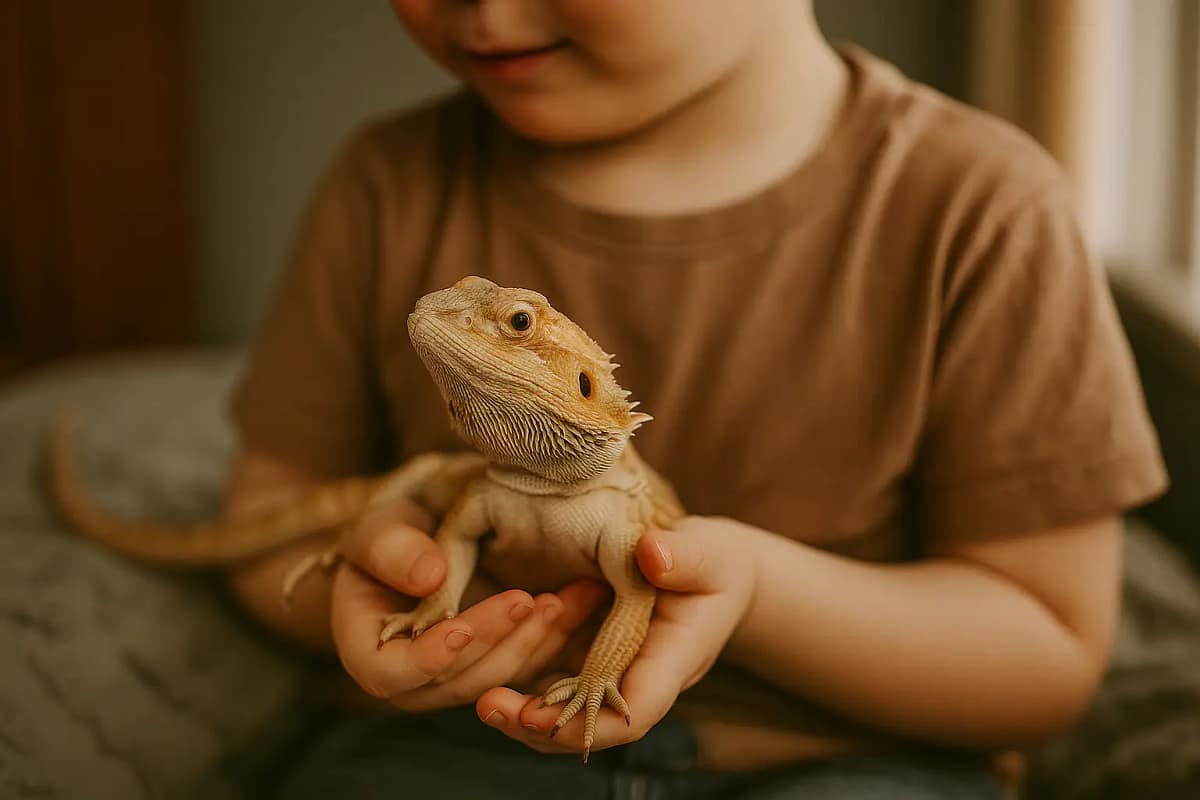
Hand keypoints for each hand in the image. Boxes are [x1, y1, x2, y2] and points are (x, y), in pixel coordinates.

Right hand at [331, 499, 608, 711]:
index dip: (425, 658)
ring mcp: (461, 678)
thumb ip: (392, 550)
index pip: (390, 673)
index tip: (458, 628)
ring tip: (566, 597)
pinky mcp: (500, 665)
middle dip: (496, 642)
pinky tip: (582, 599)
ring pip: (502, 678)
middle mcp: (415, 680)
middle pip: (457, 680)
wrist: (429, 532)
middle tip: (528, 600)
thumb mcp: (378, 528)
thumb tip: (431, 578)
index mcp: (369, 653)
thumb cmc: (391, 531)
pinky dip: (556, 636)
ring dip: (536, 642)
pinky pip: (531, 665)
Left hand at [475, 515, 756, 754]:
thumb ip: (685, 556)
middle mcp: (641, 680)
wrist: (714, 574)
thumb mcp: (709, 553)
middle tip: (490, 707)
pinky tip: (491, 669)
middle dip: (543, 727)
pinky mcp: (596, 662)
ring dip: (527, 713)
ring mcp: (616, 676)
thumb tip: (651, 553)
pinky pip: (561, 684)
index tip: (543, 712)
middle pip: (594, 726)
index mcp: (673, 660)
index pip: (637, 708)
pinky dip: (529, 681)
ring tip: (483, 701)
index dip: (592, 721)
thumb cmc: (715, 563)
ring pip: (571, 713)